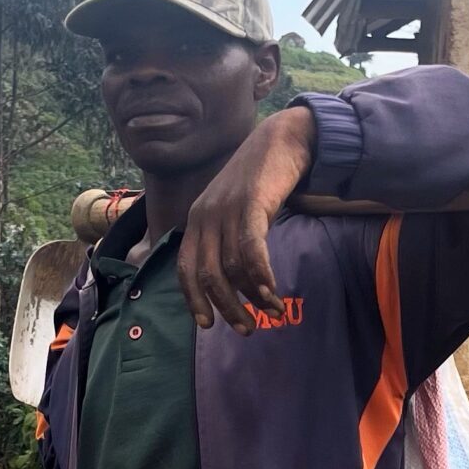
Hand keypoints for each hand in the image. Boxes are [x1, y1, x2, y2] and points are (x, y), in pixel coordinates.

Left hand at [177, 106, 315, 334]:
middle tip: (246, 329)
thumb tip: (231, 281)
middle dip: (227, 307)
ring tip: (272, 310)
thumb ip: (226, 240)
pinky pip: (251, 248)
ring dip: (252, 296)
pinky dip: (260, 274)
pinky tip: (270, 291)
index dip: (194, 299)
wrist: (282, 139)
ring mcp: (228, 209)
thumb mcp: (233, 211)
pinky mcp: (252, 203)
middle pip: (209, 274)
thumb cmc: (260, 182)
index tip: (208, 325)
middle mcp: (206, 216)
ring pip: (232, 266)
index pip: (186, 268)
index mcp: (197, 220)